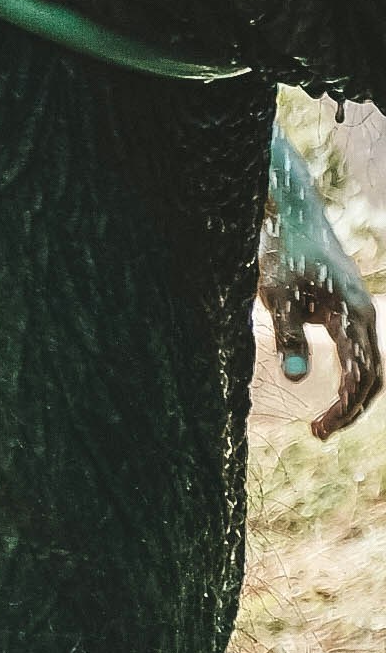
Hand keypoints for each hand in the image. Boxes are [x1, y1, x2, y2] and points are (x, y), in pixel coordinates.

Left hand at [261, 127, 382, 436]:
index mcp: (354, 316)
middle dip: (350, 410)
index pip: (359, 376)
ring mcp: (360, 313)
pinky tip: (329, 394)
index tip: (317, 431)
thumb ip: (288, 336)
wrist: (293, 218)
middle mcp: (365, 316)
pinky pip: (359, 354)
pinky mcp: (349, 311)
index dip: (343, 409)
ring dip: (351, 398)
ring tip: (322, 424)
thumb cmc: (283, 254)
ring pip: (369, 367)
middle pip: (372, 378)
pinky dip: (349, 379)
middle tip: (319, 434)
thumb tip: (296, 379)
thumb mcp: (279, 295)